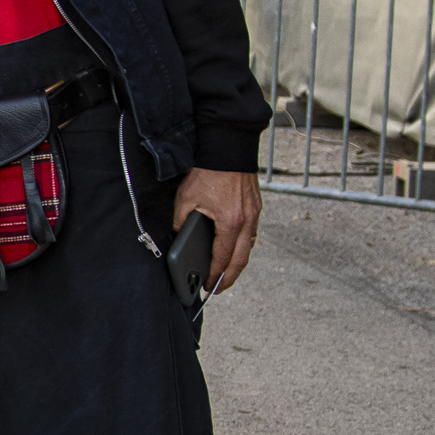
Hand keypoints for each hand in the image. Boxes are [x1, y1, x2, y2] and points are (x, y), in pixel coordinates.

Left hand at [172, 167, 261, 291]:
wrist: (226, 146)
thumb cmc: (207, 171)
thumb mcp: (186, 197)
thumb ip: (182, 220)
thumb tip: (179, 234)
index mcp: (230, 223)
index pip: (223, 258)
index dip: (215, 275)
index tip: (208, 285)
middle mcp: (247, 221)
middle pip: (241, 259)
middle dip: (230, 277)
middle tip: (219, 288)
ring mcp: (254, 213)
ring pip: (249, 246)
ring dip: (238, 261)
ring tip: (227, 272)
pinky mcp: (255, 205)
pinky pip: (252, 232)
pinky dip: (243, 245)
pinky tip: (235, 247)